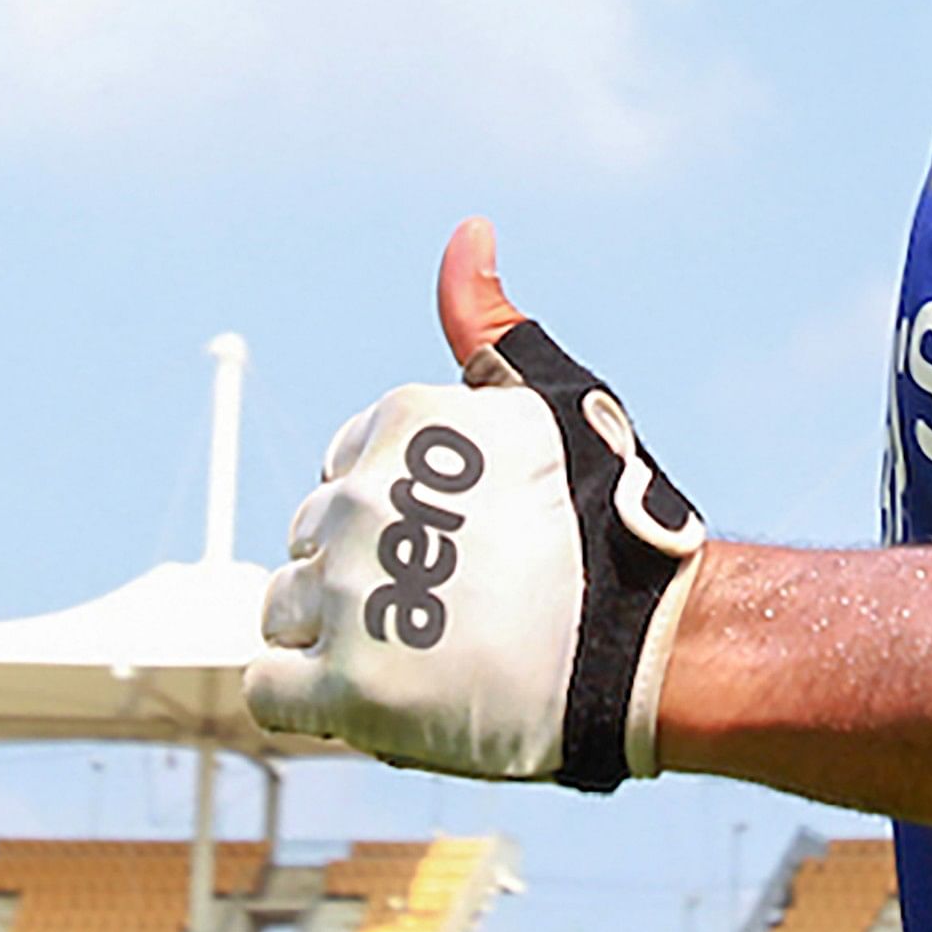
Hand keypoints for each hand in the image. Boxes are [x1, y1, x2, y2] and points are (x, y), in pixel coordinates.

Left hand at [244, 220, 706, 789]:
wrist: (660, 649)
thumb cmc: (612, 525)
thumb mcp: (556, 400)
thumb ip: (489, 323)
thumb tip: (467, 232)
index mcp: (400, 423)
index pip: (341, 471)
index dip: (395, 517)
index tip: (457, 546)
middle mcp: (361, 499)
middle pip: (310, 539)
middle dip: (363, 573)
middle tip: (450, 608)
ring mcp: (350, 596)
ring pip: (281, 611)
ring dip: (332, 636)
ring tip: (419, 654)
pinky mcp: (346, 690)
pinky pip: (270, 688)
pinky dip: (311, 699)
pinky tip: (380, 697)